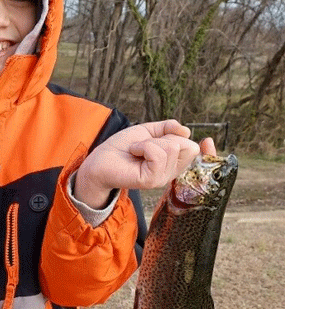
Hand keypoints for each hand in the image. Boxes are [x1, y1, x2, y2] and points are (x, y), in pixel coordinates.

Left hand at [75, 120, 207, 207]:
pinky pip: (158, 153)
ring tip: (136, 149)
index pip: (197, 155)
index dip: (207, 150)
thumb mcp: (148, 131)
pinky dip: (144, 146)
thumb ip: (168, 128)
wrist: (100, 159)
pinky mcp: (151, 180)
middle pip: (186, 146)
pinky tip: (134, 152)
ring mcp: (161, 178)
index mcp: (171, 161)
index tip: (208, 141)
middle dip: (165, 137)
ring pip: (171, 147)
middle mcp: (169, 172)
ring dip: (150, 142)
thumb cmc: (122, 147)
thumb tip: (186, 131)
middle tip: (145, 144)